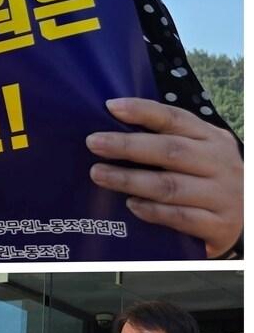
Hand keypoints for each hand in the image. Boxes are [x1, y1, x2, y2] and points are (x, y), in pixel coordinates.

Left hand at [89, 98, 242, 255]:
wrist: (246, 218)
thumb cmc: (208, 181)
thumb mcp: (198, 154)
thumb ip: (166, 142)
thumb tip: (111, 132)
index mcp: (212, 139)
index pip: (176, 119)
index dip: (143, 111)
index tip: (111, 106)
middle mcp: (220, 164)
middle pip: (171, 150)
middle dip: (128, 146)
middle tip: (93, 143)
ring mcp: (223, 195)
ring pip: (171, 185)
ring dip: (130, 180)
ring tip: (99, 174)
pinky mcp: (220, 225)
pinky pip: (182, 217)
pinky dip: (154, 211)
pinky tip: (131, 206)